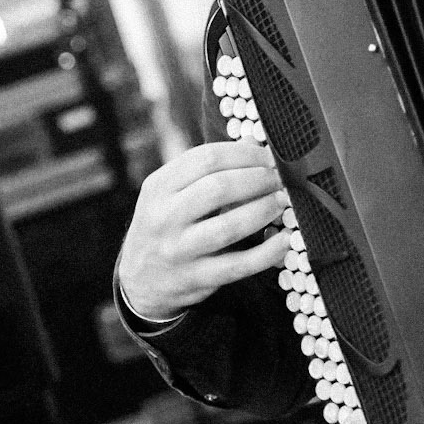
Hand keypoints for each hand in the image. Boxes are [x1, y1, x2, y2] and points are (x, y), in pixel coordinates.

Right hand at [117, 140, 291, 322]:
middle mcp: (165, 217)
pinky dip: (267, 253)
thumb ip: (206, 169)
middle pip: (219, 188)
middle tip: (279, 179)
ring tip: (282, 202)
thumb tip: (252, 144)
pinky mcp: (196, 278)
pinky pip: (238, 265)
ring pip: (229, 226)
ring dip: (264, 210)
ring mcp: (179, 250)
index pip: (206, 158)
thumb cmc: (165, 225)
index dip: (245, 154)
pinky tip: (285, 240)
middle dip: (258, 179)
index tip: (267, 156)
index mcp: (159, 186)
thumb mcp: (171, 192)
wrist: (138, 280)